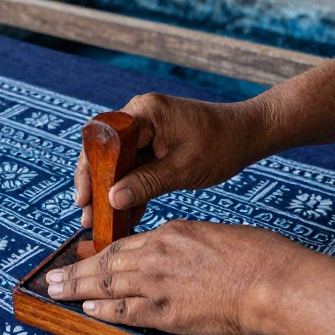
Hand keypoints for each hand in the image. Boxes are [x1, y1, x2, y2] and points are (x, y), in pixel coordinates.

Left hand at [45, 219, 308, 334]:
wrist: (273, 281)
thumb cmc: (259, 257)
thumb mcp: (217, 237)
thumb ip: (190, 247)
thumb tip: (179, 258)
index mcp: (173, 232)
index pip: (126, 243)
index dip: (101, 253)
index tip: (85, 258)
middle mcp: (158, 254)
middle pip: (107, 261)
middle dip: (76, 270)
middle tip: (52, 277)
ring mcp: (159, 283)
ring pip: (106, 284)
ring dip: (77, 288)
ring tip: (55, 291)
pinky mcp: (166, 311)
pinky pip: (125, 310)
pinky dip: (103, 310)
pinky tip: (88, 309)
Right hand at [73, 94, 270, 227]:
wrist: (249, 134)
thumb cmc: (224, 145)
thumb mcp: (184, 170)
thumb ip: (146, 183)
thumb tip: (112, 200)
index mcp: (146, 113)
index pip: (104, 140)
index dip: (90, 170)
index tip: (85, 198)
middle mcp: (140, 115)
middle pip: (104, 150)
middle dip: (95, 185)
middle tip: (88, 216)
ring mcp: (146, 128)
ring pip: (116, 161)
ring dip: (110, 190)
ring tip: (100, 222)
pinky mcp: (153, 141)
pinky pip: (133, 164)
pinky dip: (129, 187)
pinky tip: (124, 215)